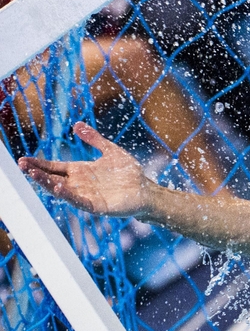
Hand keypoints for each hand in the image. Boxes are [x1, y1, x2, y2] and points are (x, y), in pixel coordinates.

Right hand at [20, 122, 152, 217]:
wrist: (145, 189)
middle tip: (22, 166)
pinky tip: (58, 186)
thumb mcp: (109, 150)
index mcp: (80, 171)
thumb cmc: (127, 172)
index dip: (39, 163)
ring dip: (47, 183)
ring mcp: (86, 195)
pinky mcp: (96, 205)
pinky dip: (67, 194)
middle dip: (37, 172)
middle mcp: (79, 184)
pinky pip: (78, 200)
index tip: (22, 159)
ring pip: (61, 190)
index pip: (54, 167)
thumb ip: (94, 139)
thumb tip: (77, 124)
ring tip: (33, 174)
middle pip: (52, 178)